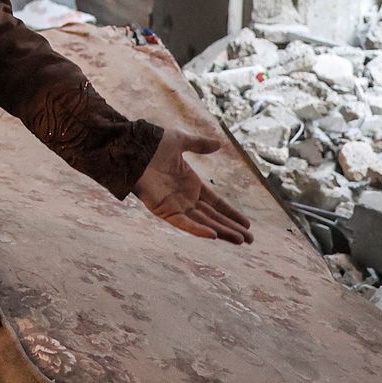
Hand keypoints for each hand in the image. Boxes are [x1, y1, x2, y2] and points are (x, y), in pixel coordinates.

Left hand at [133, 126, 252, 243]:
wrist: (131, 147)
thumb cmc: (151, 143)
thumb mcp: (180, 142)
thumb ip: (199, 144)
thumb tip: (219, 144)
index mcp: (191, 184)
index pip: (216, 203)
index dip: (231, 213)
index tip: (247, 223)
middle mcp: (185, 197)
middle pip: (213, 216)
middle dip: (232, 228)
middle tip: (250, 239)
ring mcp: (175, 205)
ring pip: (203, 223)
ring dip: (222, 232)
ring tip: (240, 240)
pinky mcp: (163, 210)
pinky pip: (184, 223)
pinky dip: (198, 230)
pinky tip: (214, 236)